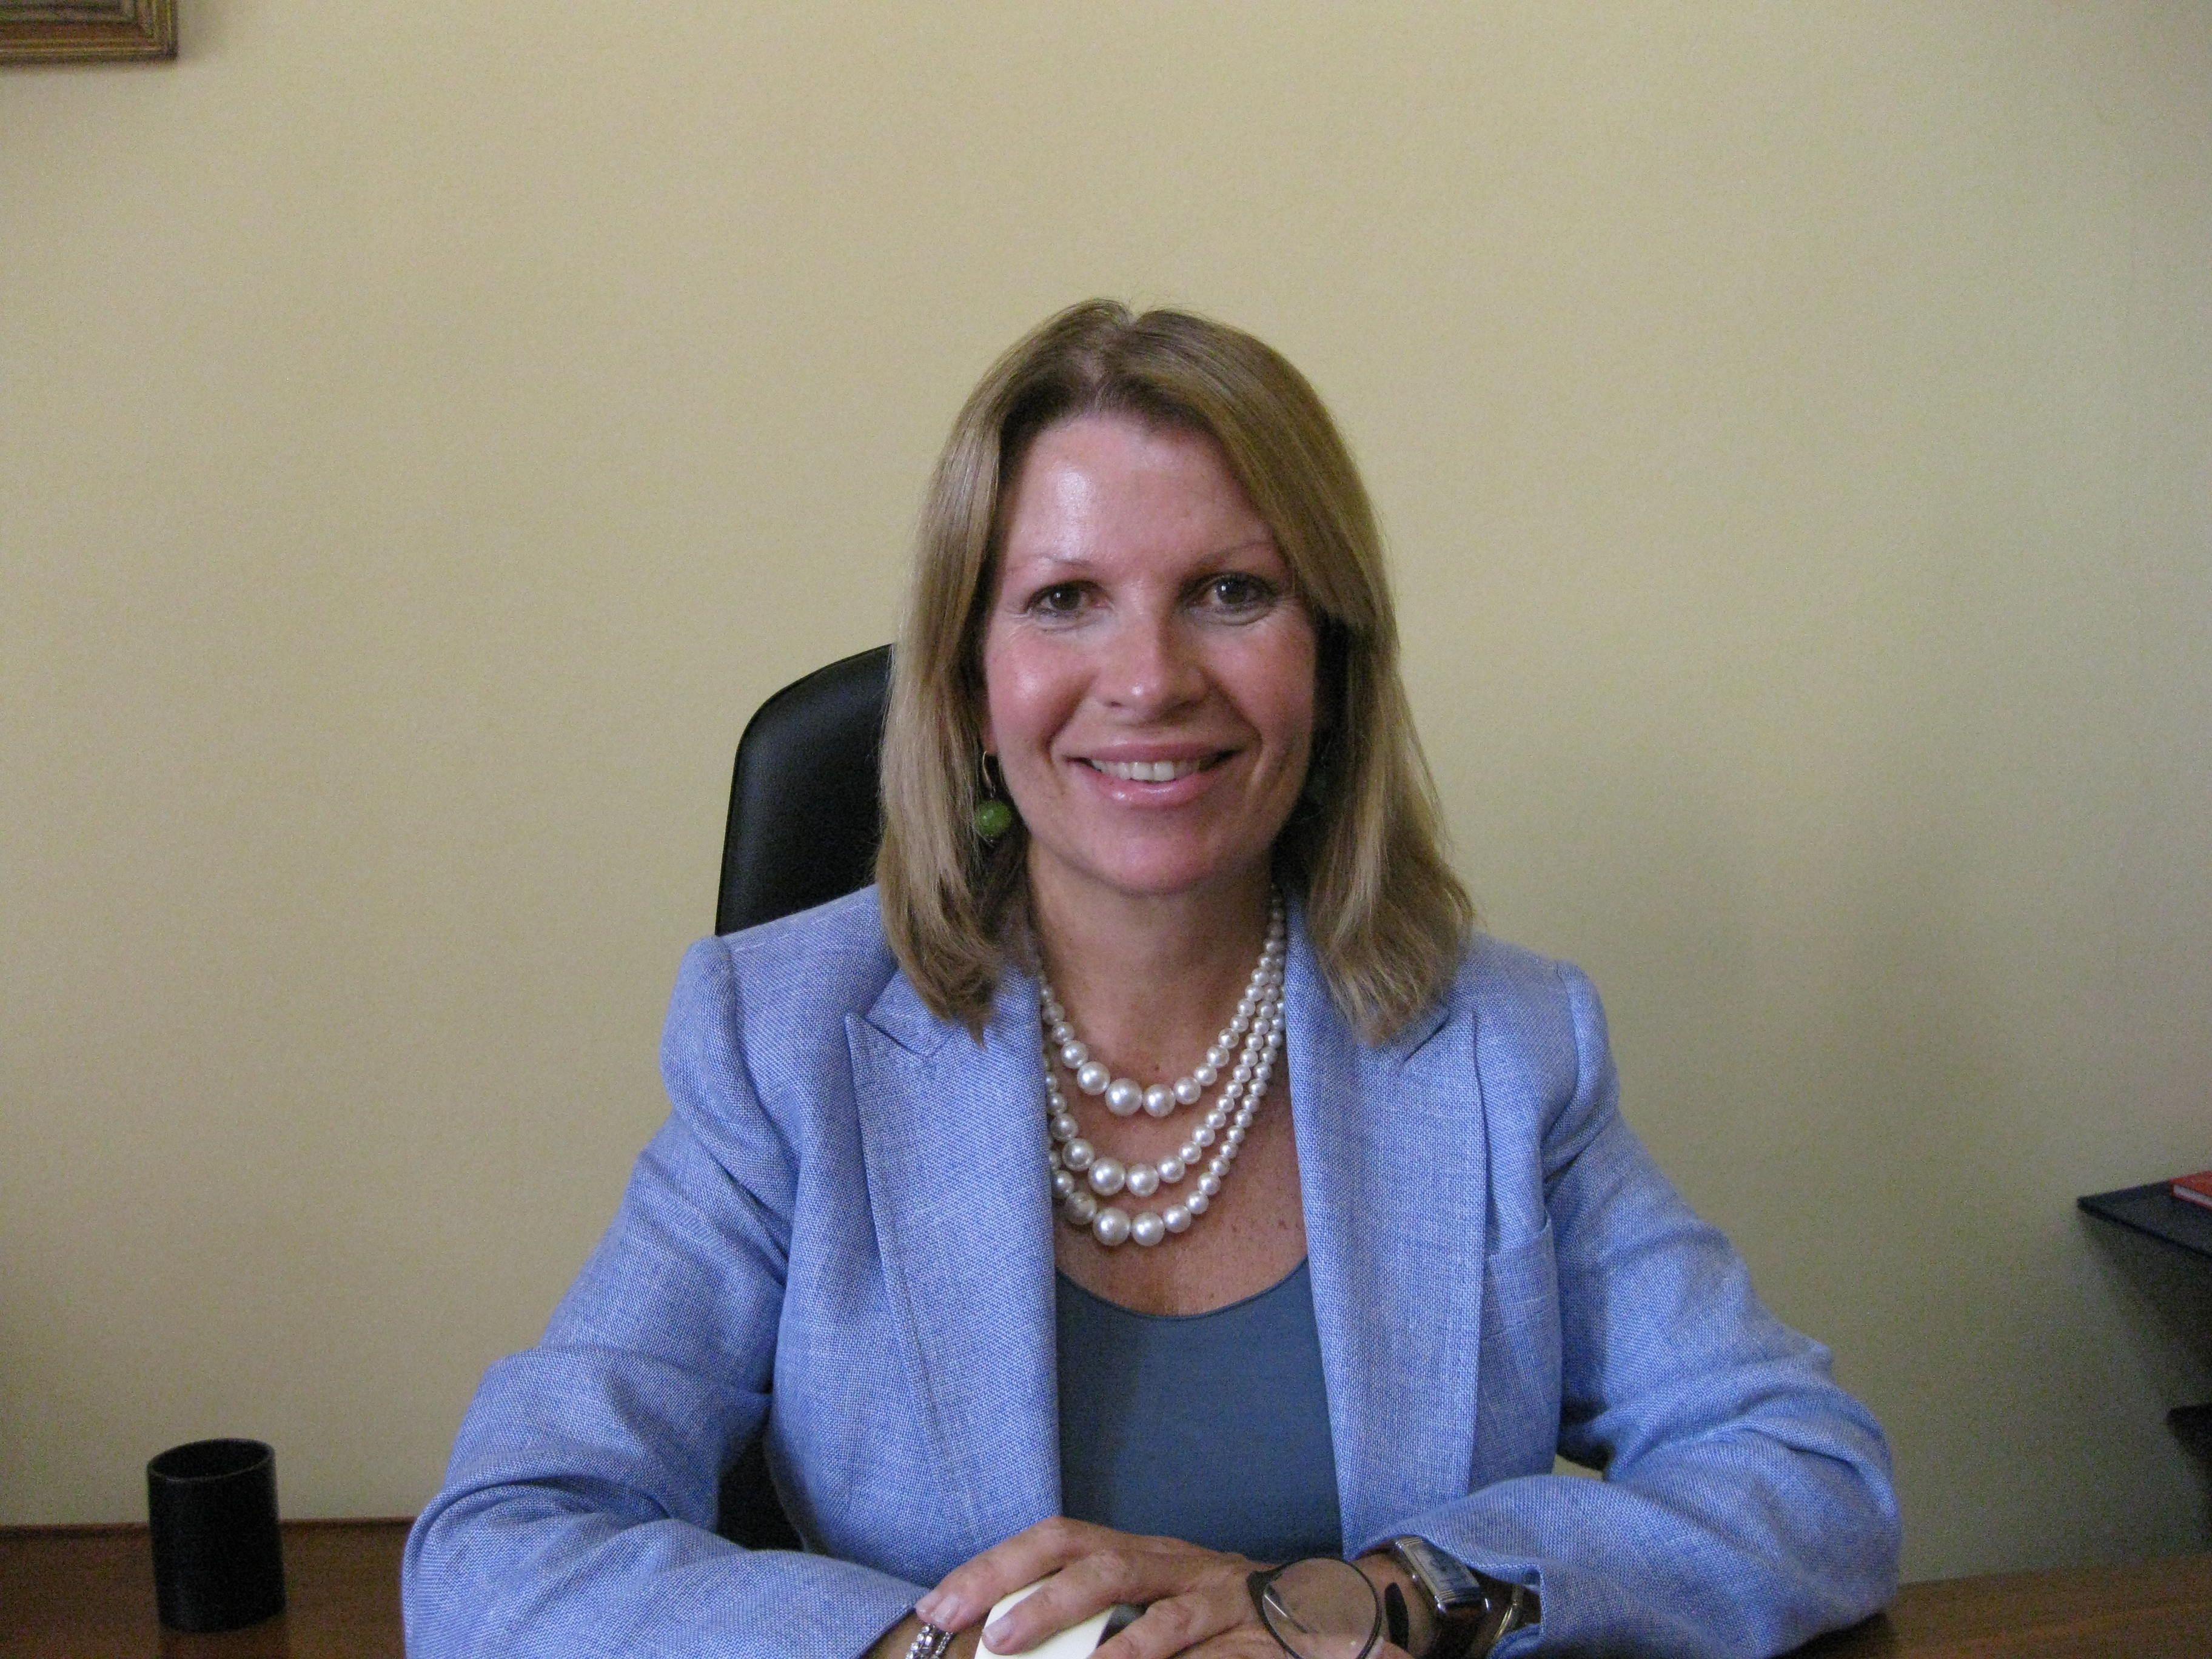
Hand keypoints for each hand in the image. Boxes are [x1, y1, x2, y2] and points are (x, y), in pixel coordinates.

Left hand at [913, 1518, 1414, 1658]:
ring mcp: (1210, 1593)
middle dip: (1016, 1583)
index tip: (938, 1604)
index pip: (1057, 1539)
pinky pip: (1191, 1644)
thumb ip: (1100, 1623)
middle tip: (967, 1625)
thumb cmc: (1225, 1620)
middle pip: (1085, 1554)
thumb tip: (1009, 1639)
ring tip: (1014, 1648)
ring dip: (1065, 1618)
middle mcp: (1169, 1562)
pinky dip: (1145, 1656)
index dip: (995, 1565)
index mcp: (1141, 1554)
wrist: (1332, 1616)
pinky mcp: (1247, 1630)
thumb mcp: (1159, 1611)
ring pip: (1132, 1590)